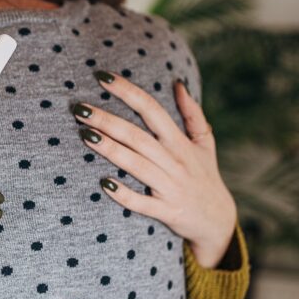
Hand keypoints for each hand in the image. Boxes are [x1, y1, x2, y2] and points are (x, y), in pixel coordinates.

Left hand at [74, 71, 236, 268]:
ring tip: (85, 135)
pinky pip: (143, 203)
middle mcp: (175, 162)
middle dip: (108, 121)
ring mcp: (170, 187)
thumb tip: (178, 84)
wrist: (218, 221)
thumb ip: (193, 113)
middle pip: (137, 136)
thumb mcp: (205, 142)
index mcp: (180, 142)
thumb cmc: (205, 176)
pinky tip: (104, 183)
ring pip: (137, 165)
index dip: (128, 92)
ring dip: (111, 150)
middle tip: (80, 108)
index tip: (103, 77)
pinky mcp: (167, 211)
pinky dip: (124, 194)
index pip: (152, 110)